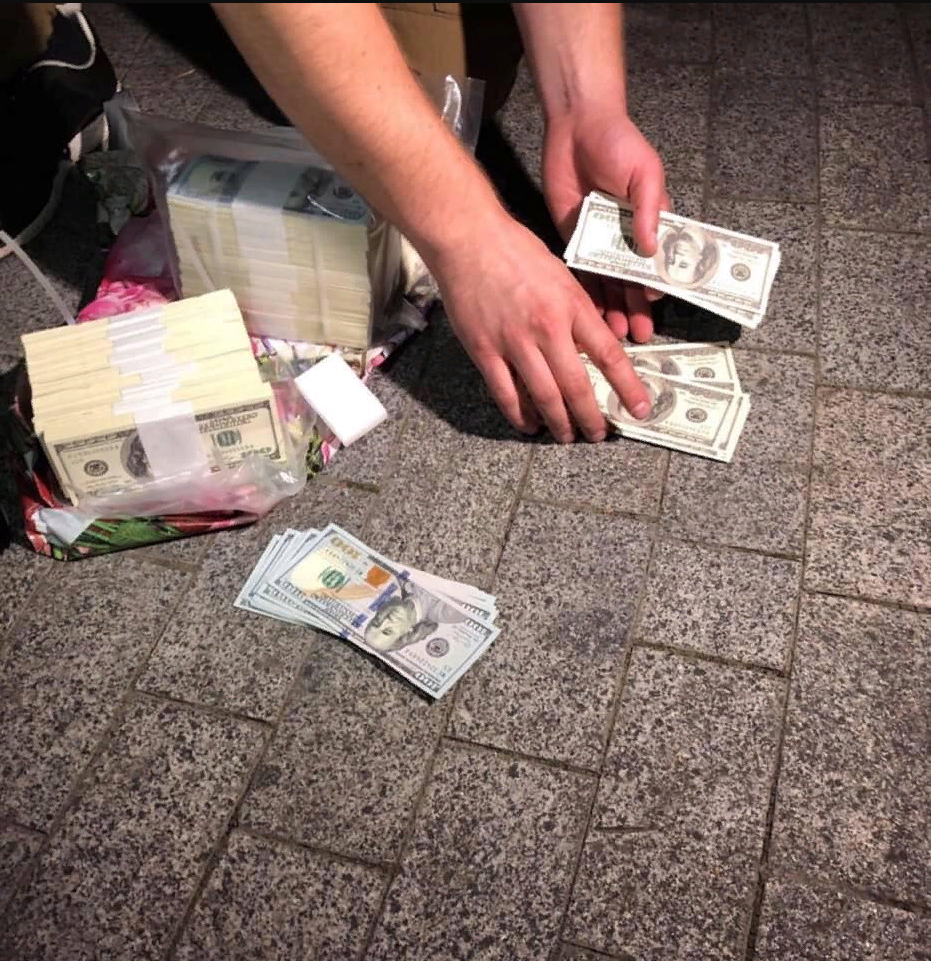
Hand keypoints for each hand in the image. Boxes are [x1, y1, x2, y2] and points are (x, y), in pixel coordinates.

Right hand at [430, 211, 651, 443]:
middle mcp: (546, 328)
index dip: (628, 387)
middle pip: (577, 386)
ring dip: (559, 423)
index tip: (640, 408)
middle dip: (591, 418)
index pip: (609, 355)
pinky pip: (506, 394)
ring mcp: (514, 342)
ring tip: (566, 436)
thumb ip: (576, 314)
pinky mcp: (485, 351)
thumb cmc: (515, 251)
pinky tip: (530, 425)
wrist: (469, 239)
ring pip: (543, 397)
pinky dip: (520, 415)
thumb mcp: (561, 277)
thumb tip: (587, 350)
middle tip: (598, 434)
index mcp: (571, 306)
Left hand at [542, 107, 670, 343]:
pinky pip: (581, 273)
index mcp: (650, 222)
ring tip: (616, 335)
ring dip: (613, 309)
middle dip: (636, 309)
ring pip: (608, 284)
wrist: (577, 127)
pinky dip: (586, 295)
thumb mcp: (645, 174)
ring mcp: (599, 241)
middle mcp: (626, 237)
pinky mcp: (574, 239)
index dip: (657, 284)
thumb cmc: (620, 144)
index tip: (654, 303)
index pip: (658, 262)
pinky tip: (589, 317)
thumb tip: (652, 248)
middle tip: (639, 336)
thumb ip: (650, 210)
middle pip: (633, 281)